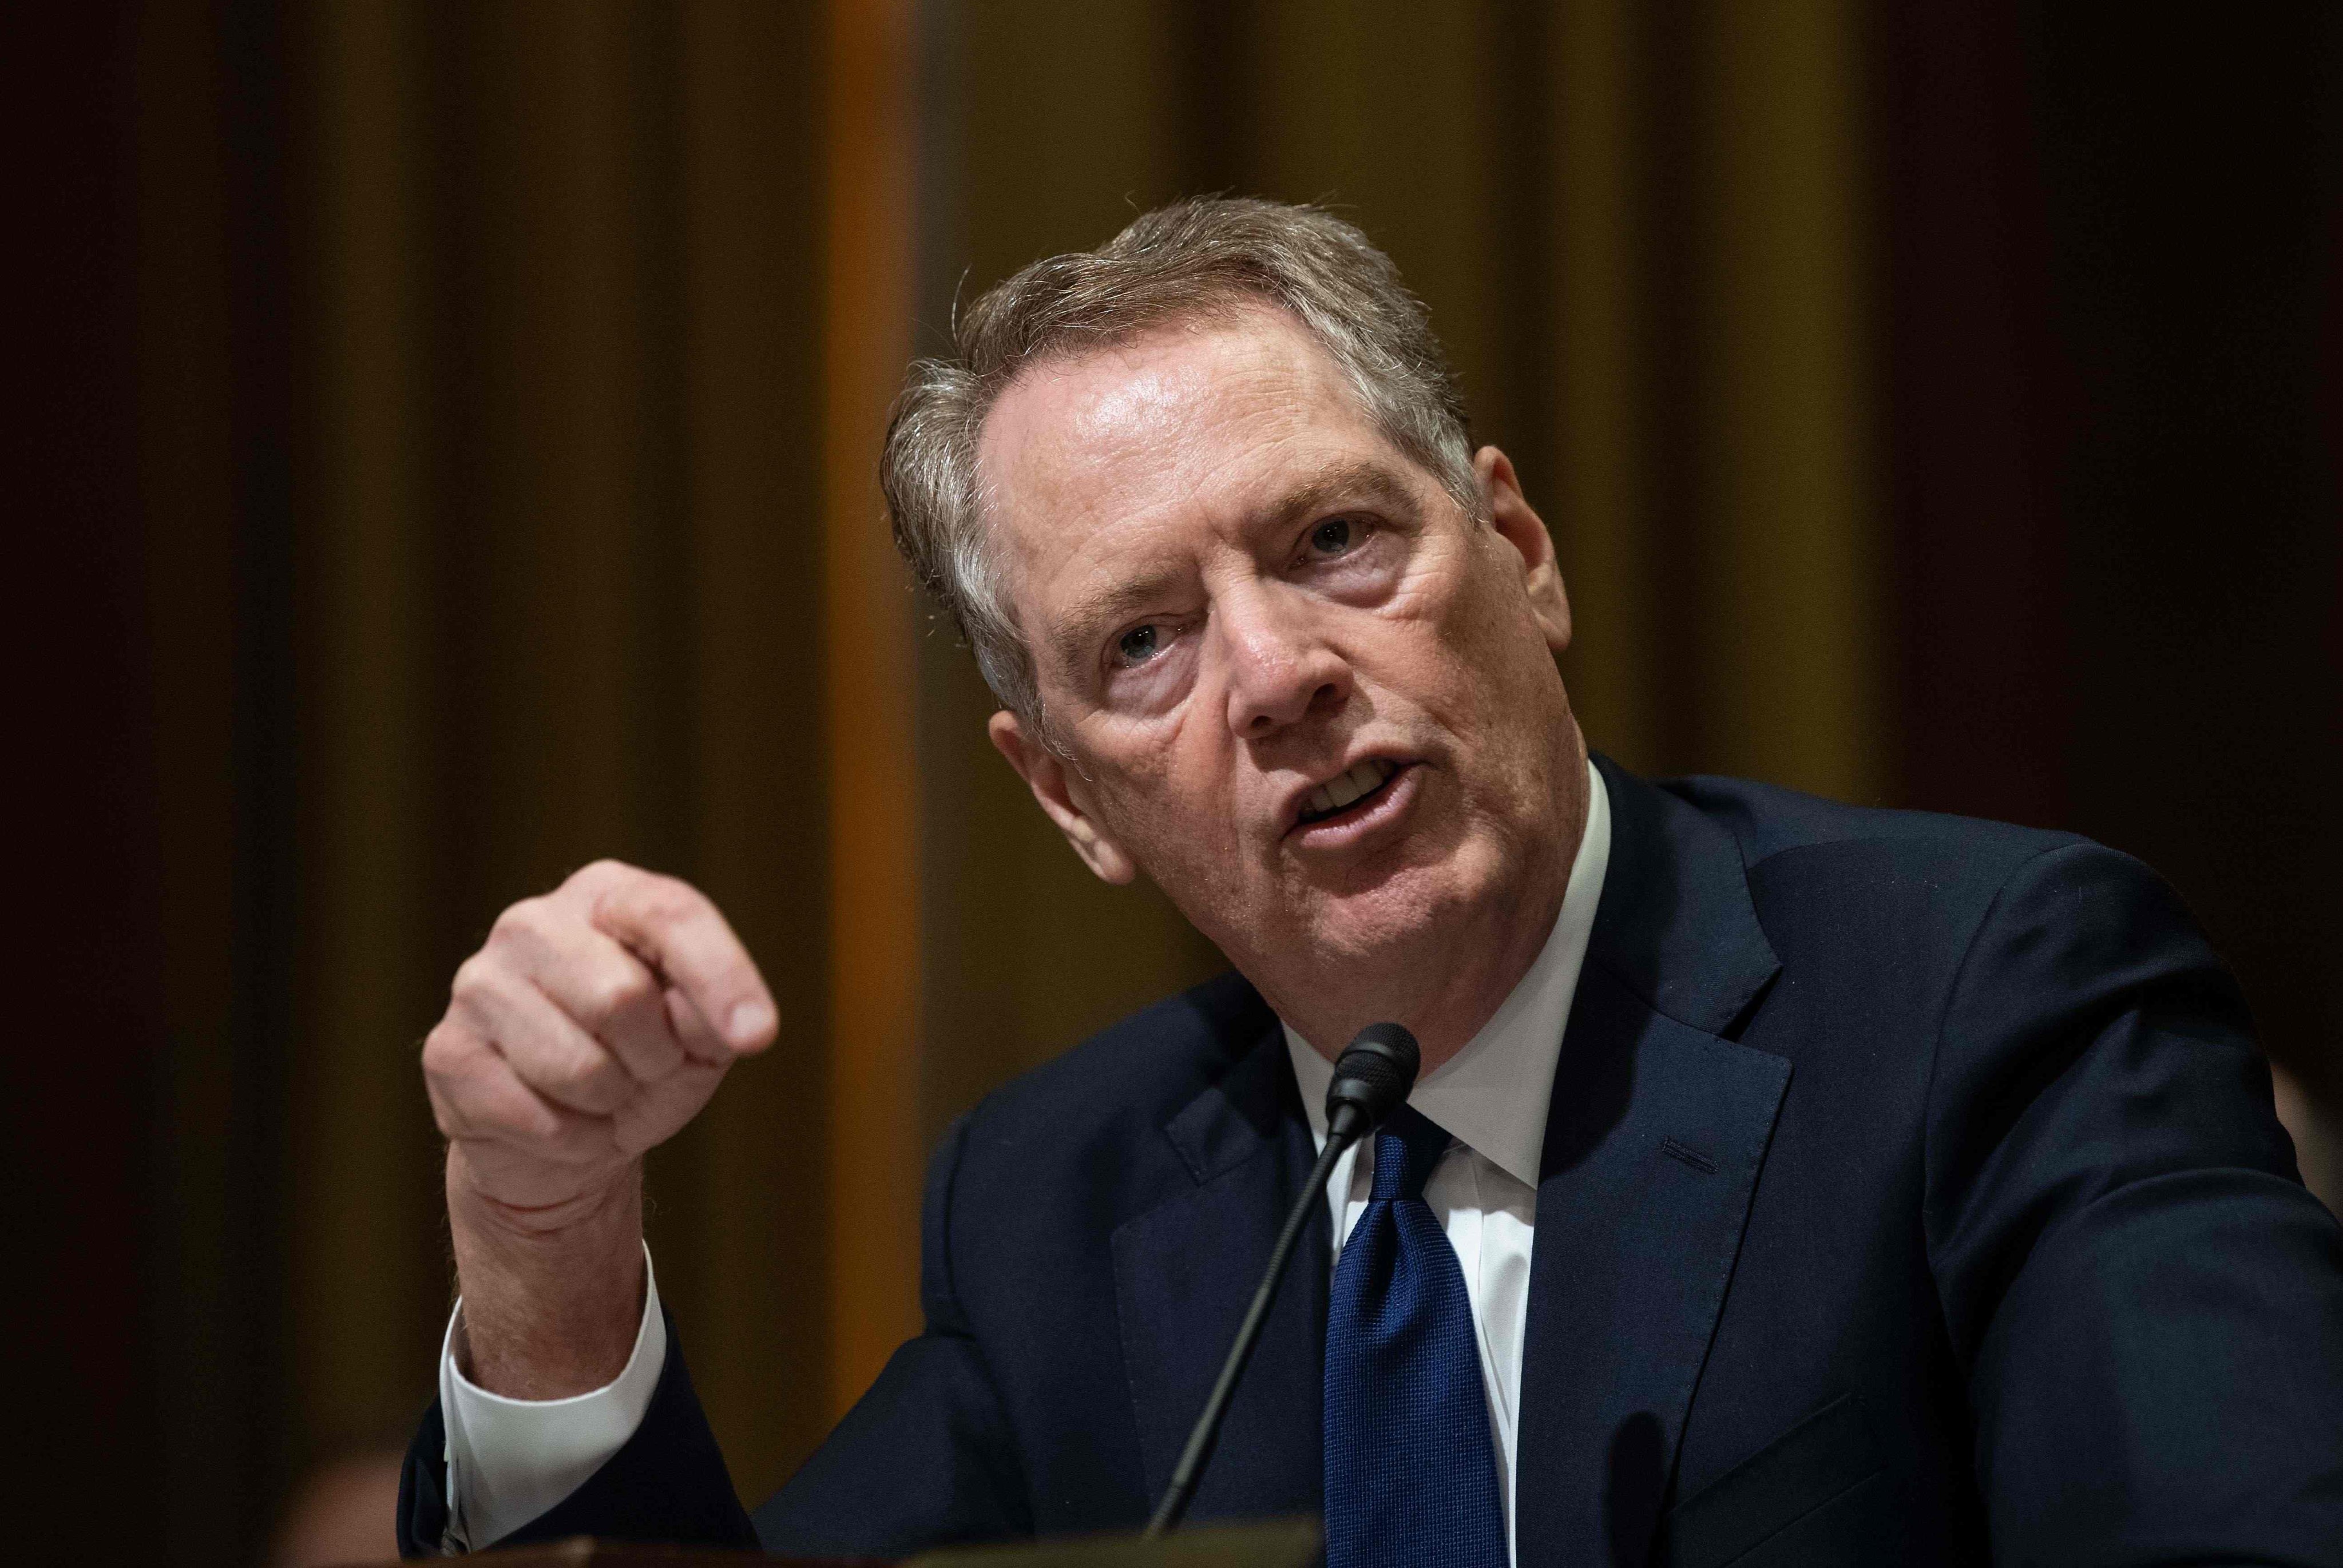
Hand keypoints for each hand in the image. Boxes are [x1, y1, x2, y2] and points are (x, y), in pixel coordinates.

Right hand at [422, 860, 776, 1393]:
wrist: (565, 1141)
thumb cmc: (644, 1065)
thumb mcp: (700, 1039)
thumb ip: (716, 1018)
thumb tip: (733, 1025)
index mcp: (606, 896)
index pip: (668, 913)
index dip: (720, 975)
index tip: (758, 1037)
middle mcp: (532, 923)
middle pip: (621, 996)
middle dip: (654, 1057)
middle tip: (648, 1069)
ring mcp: (478, 984)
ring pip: (577, 1066)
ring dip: (611, 1102)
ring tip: (602, 1093)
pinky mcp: (447, 1052)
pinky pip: (535, 1116)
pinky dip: (572, 1139)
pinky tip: (560, 1122)